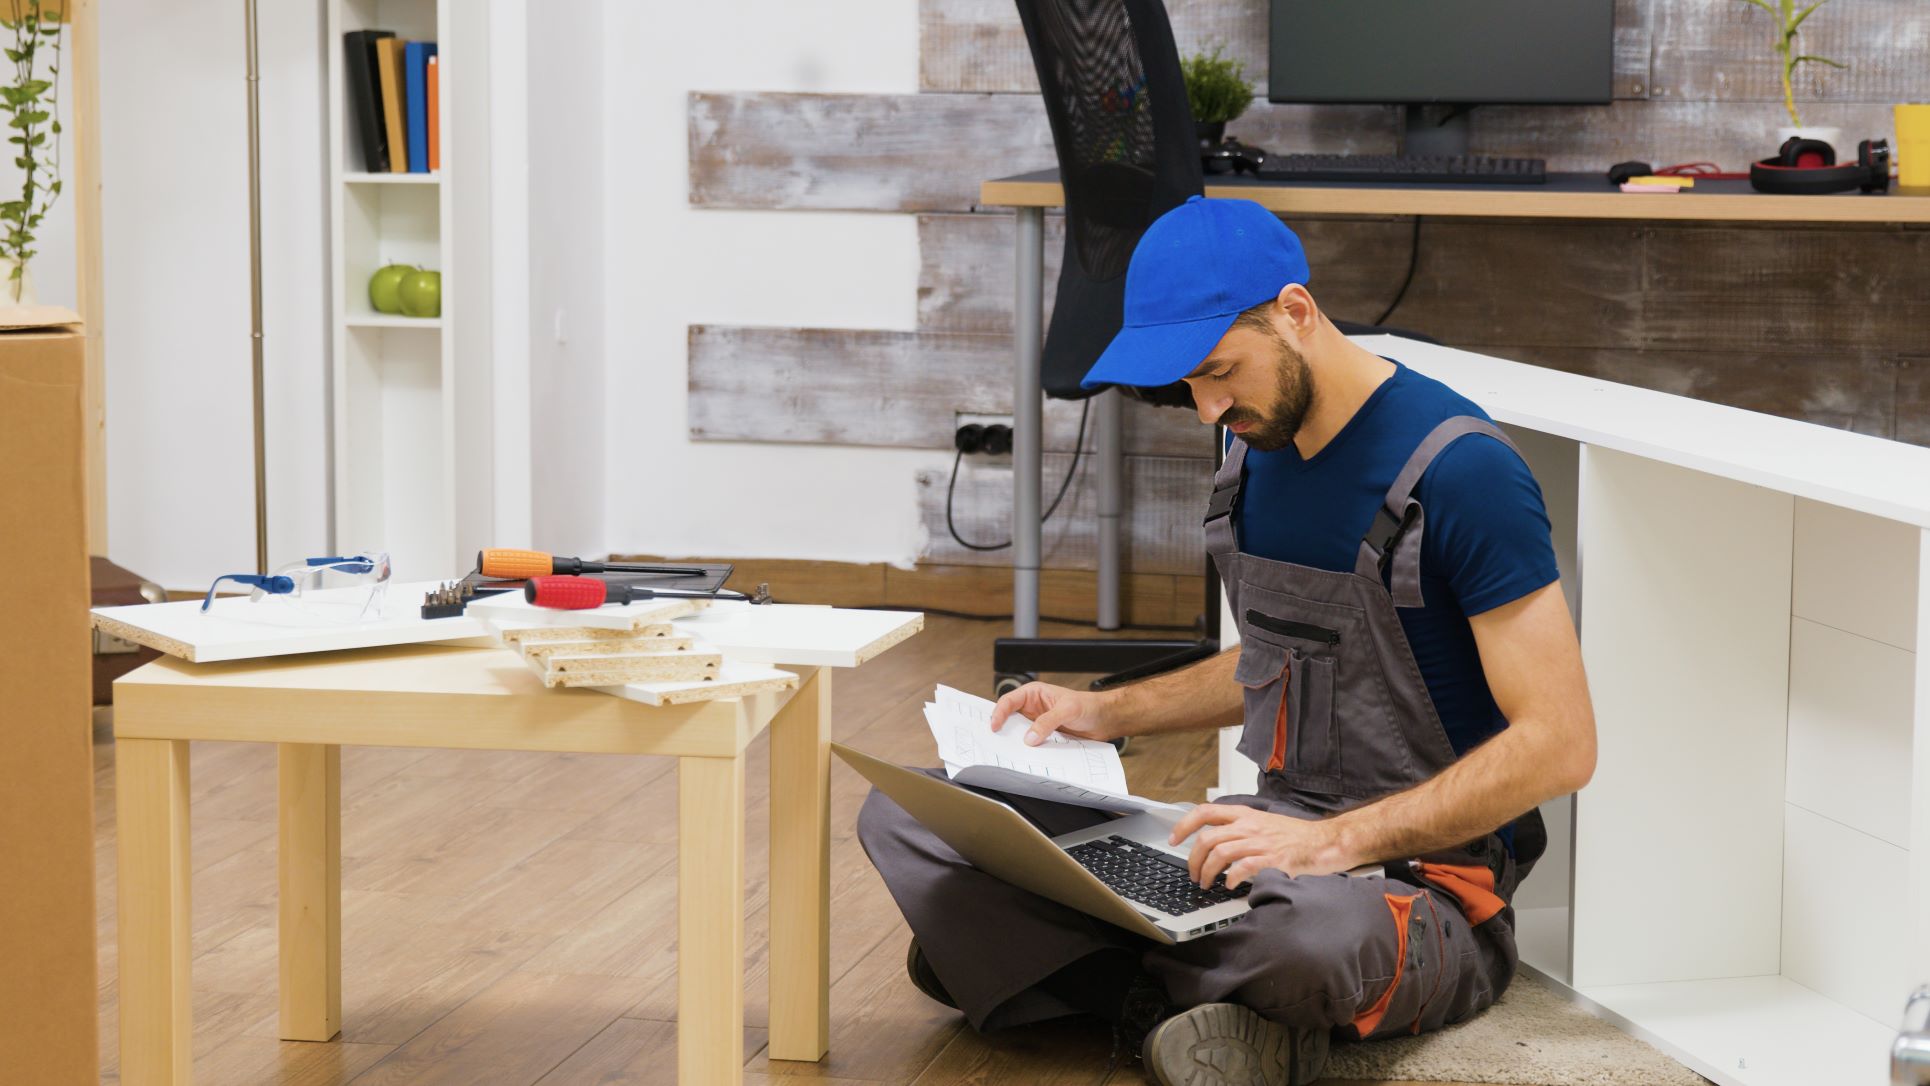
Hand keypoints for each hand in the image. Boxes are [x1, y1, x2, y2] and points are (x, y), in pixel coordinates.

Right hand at [988, 682, 1123, 745]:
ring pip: (1019, 733)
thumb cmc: (1089, 706)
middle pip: (1010, 719)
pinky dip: (1028, 750)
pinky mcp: (1045, 736)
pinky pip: (1032, 744)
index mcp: (1034, 693)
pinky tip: (1027, 757)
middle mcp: (1033, 708)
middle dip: (1002, 729)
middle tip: (994, 742)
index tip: (994, 726)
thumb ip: (1048, 722)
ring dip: (1015, 742)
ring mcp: (1038, 723)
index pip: (1009, 701)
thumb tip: (1030, 737)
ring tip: (1008, 752)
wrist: (1105, 719)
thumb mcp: (1068, 710)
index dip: (999, 713)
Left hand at [1168, 804, 1354, 887]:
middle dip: (1193, 860)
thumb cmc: (1297, 836)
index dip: (1184, 825)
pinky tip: (1229, 886)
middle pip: (1207, 838)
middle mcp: (1250, 826)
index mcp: (1245, 815)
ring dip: (1207, 872)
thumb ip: (1240, 828)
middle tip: (1193, 874)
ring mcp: (1261, 842)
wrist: (1326, 841)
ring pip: (1220, 853)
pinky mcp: (1273, 860)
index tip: (1173, 839)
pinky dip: (1231, 879)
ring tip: (1207, 884)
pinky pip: (1243, 868)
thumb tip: (1214, 843)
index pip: (1205, 812)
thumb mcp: (1264, 823)